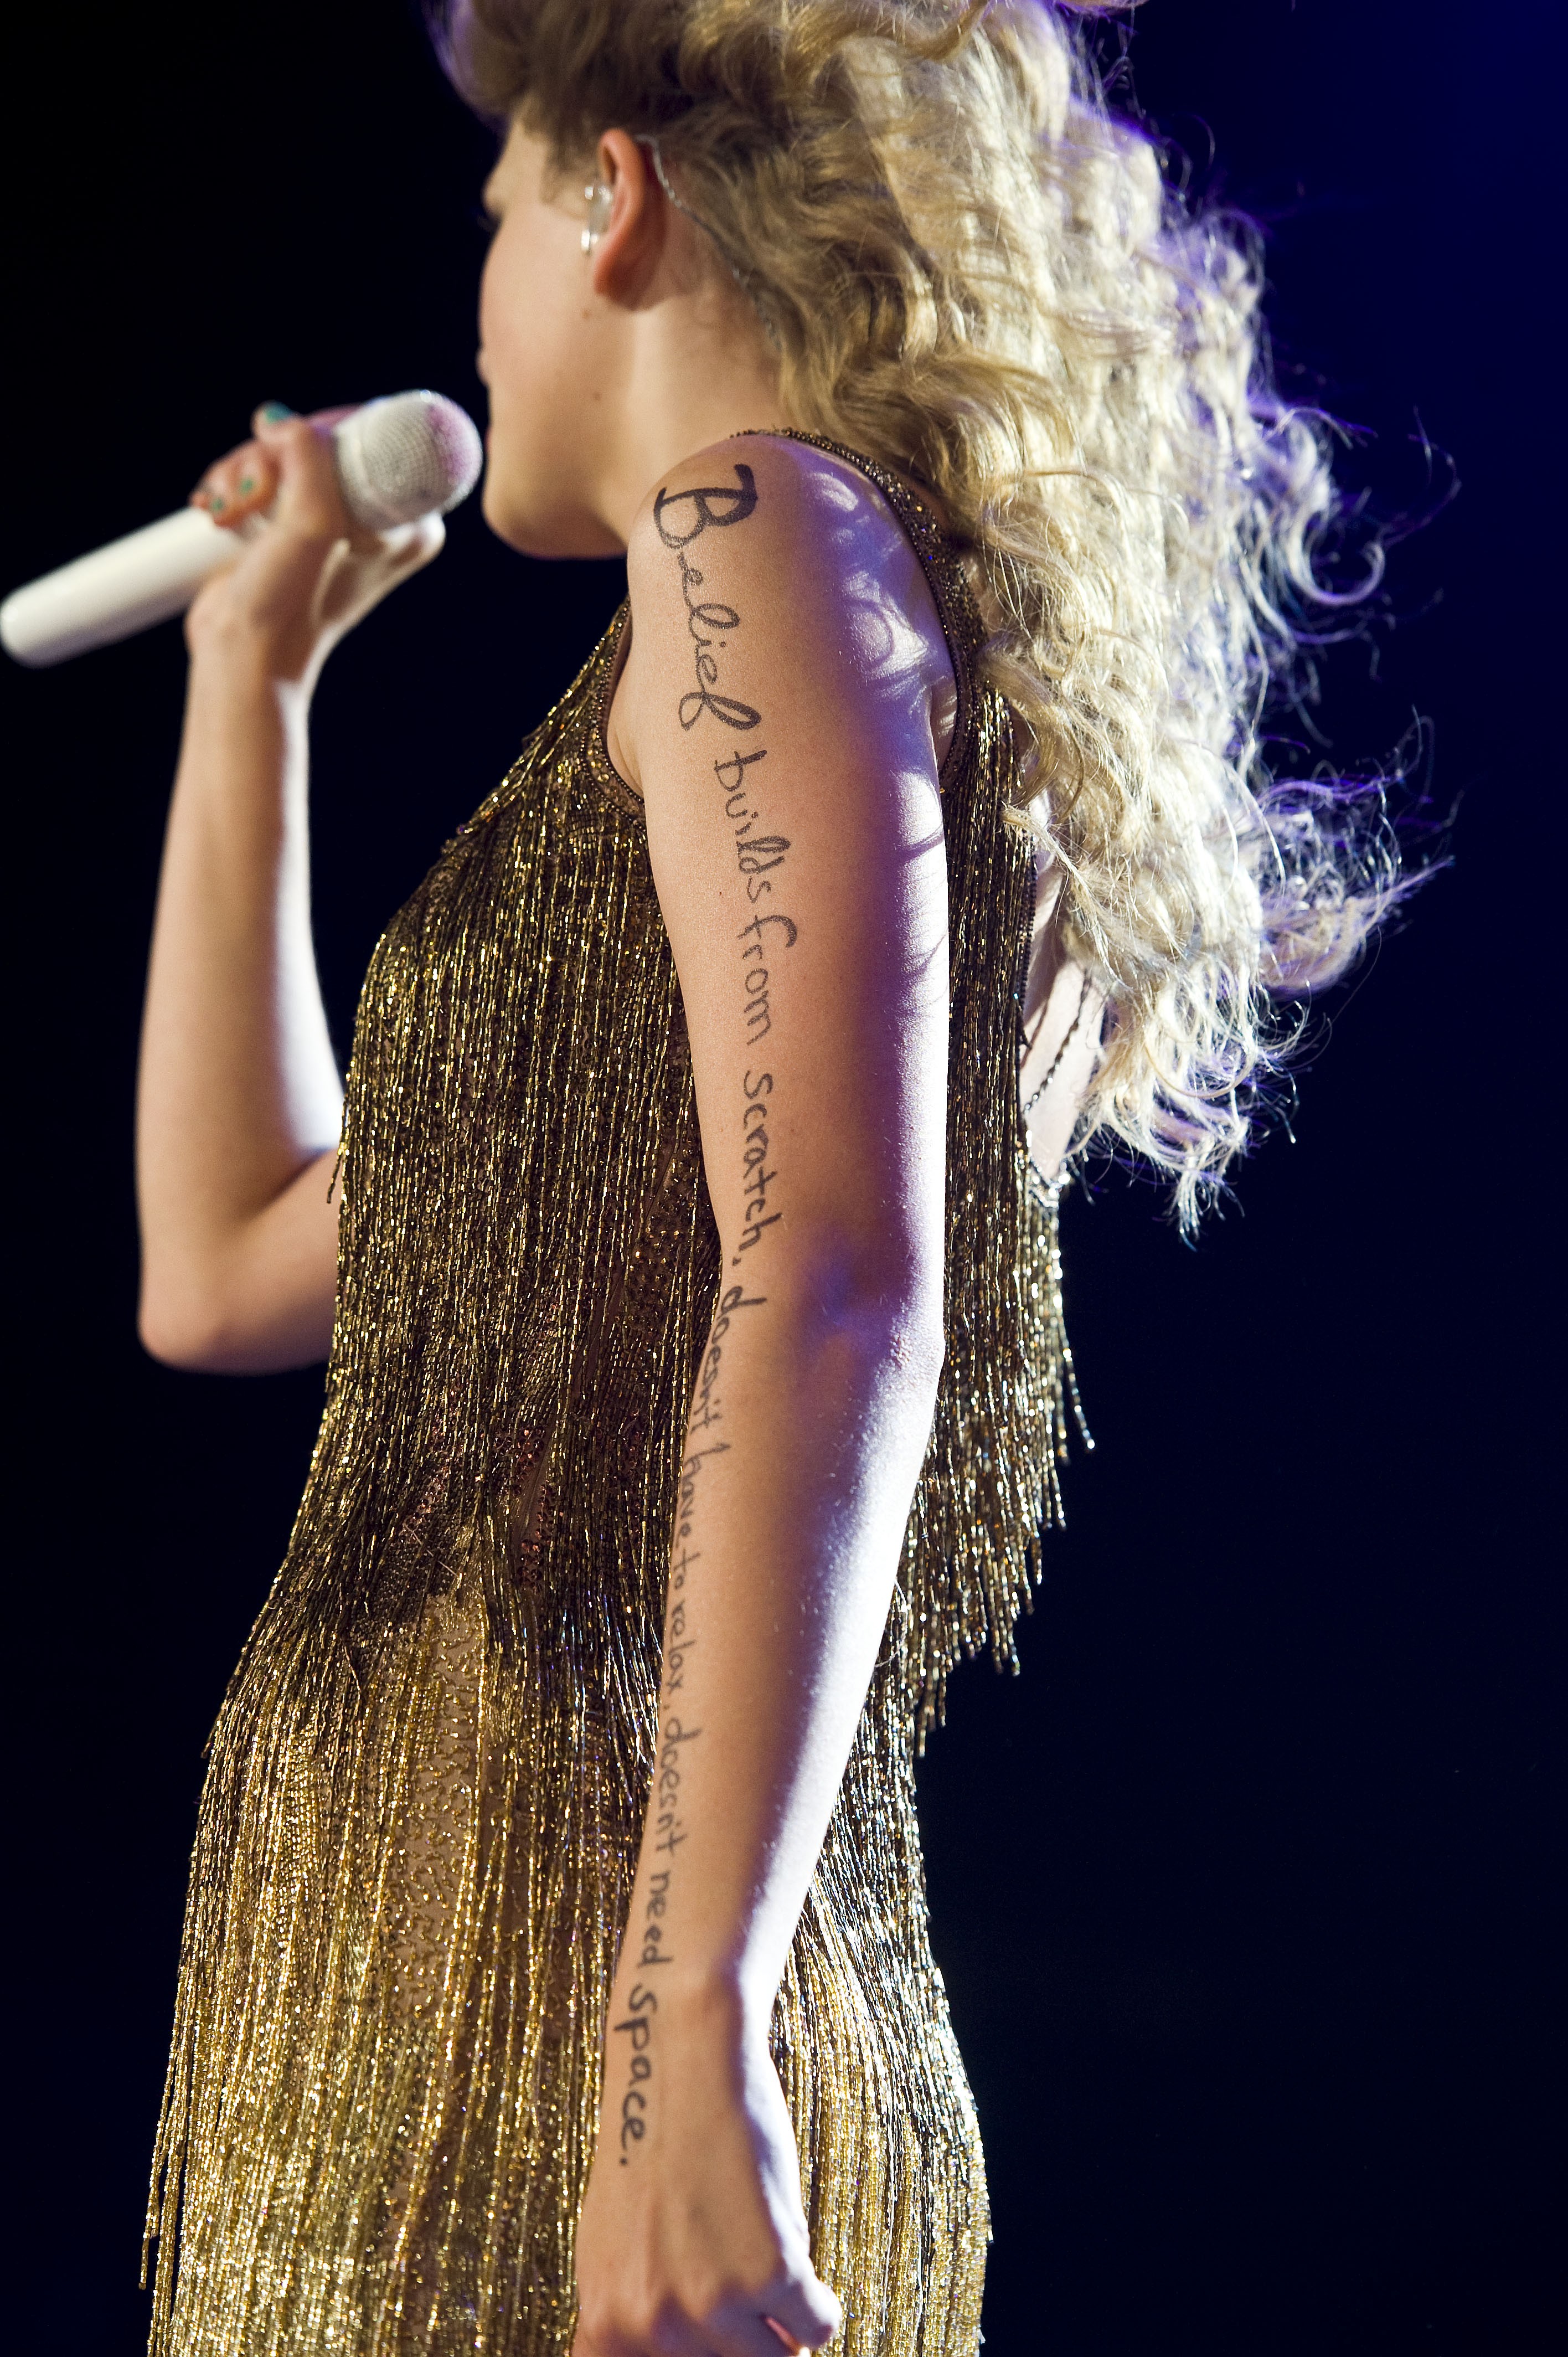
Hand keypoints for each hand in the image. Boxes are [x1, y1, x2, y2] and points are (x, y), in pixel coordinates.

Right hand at [184, 403, 443, 685]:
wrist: (243, 653)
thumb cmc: (286, 604)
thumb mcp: (309, 525)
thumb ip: (309, 459)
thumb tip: (279, 421)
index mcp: (410, 524)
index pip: (378, 435)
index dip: (324, 433)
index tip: (287, 463)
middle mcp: (380, 519)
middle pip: (324, 440)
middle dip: (273, 457)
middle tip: (253, 494)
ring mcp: (335, 519)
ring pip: (286, 451)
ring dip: (244, 470)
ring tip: (227, 512)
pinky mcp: (293, 520)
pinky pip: (264, 471)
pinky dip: (235, 481)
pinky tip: (219, 506)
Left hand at [572, 1983, 840, 2356]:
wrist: (682, 2057)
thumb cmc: (653, 2145)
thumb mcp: (612, 2251)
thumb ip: (634, 2324)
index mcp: (604, 2329)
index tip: (723, 2346)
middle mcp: (649, 2328)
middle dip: (743, 2339)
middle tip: (739, 2285)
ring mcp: (709, 2304)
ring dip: (781, 2318)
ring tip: (759, 2253)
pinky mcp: (771, 2272)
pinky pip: (820, 2325)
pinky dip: (817, 2295)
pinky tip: (786, 2239)